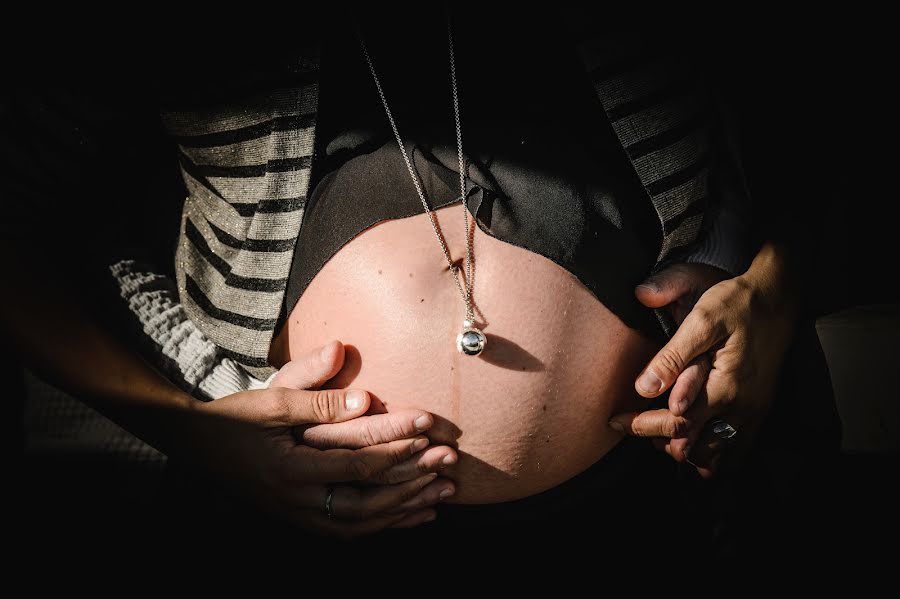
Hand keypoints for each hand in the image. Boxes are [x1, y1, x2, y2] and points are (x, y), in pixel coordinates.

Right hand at [180, 340, 455, 536]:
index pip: (356, 466)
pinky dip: (384, 524)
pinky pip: (349, 530)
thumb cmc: (237, 416)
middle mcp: (296, 501)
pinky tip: (414, 514)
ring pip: (361, 524)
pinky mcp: (300, 520)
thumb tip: (359, 383)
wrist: (198, 446)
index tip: (428, 431)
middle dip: (412, 483)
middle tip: (449, 465)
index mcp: (290, 469)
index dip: (395, 449)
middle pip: (366, 502)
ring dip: (405, 509)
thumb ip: (315, 392)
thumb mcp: (273, 397)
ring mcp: (297, 516)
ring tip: (444, 494)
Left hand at [610, 244, 795, 476]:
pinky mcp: (760, 409)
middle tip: (633, 426)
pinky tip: (694, 445)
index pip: (677, 425)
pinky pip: (738, 450)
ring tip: (659, 435)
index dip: (642, 426)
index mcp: (725, 389)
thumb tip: (643, 388)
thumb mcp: (702, 320)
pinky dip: (713, 454)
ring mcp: (754, 412)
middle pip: (692, 447)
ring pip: (716, 456)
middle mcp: (742, 409)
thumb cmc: (738, 303)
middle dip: (659, 440)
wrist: (780, 298)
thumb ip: (672, 356)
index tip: (616, 421)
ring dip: (686, 450)